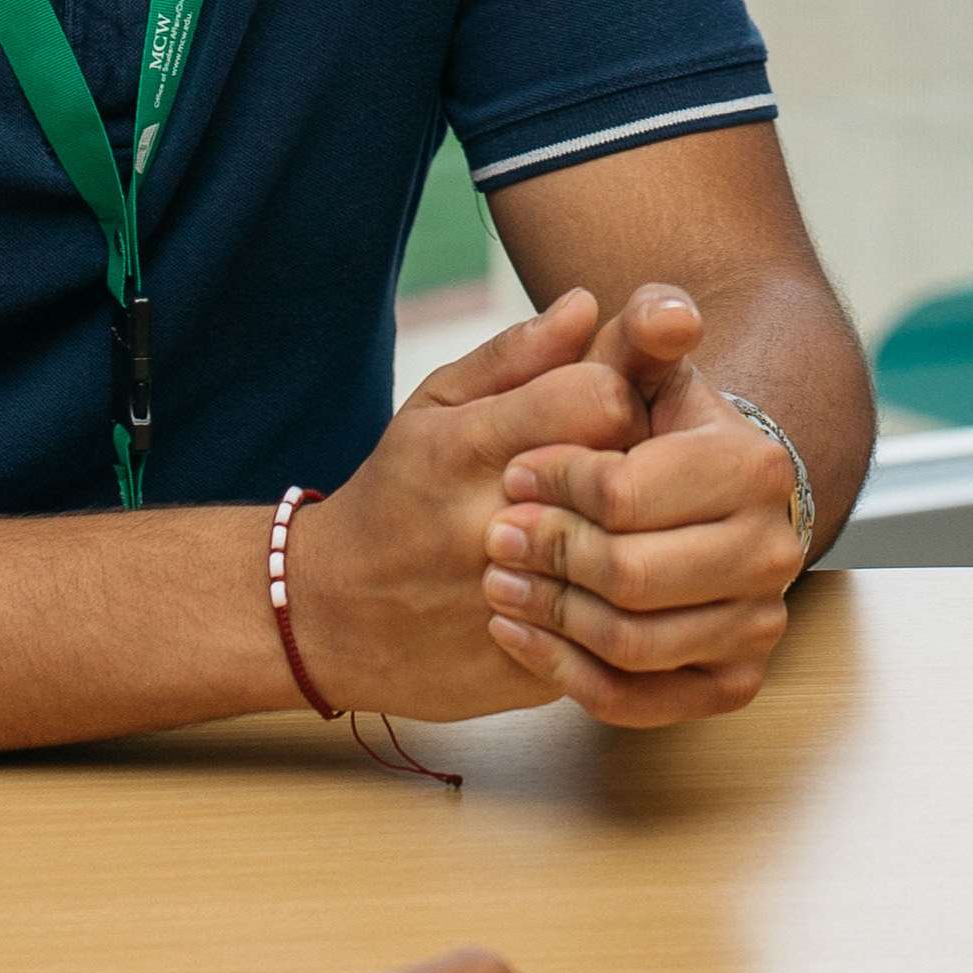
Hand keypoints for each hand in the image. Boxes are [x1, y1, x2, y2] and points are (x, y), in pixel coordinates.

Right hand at [284, 301, 654, 721]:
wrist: (332, 619)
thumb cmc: (398, 494)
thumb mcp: (435, 407)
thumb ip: (515, 356)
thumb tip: (589, 304)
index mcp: (467, 448)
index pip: (601, 396)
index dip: (621, 391)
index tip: (610, 401)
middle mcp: (492, 525)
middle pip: (629, 471)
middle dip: (639, 458)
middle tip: (619, 462)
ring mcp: (513, 603)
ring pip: (633, 556)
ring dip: (639, 534)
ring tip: (611, 523)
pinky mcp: (531, 669)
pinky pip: (619, 630)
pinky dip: (624, 604)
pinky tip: (603, 586)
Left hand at [482, 288, 810, 726]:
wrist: (684, 508)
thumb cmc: (646, 432)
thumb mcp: (637, 370)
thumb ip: (643, 331)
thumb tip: (669, 316)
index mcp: (753, 466)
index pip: (625, 493)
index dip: (555, 484)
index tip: (513, 472)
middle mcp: (774, 549)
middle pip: (629, 575)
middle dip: (548, 555)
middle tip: (496, 535)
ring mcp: (759, 622)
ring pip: (632, 643)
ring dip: (550, 616)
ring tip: (501, 584)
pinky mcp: (731, 682)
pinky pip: (639, 699)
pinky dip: (567, 674)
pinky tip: (522, 635)